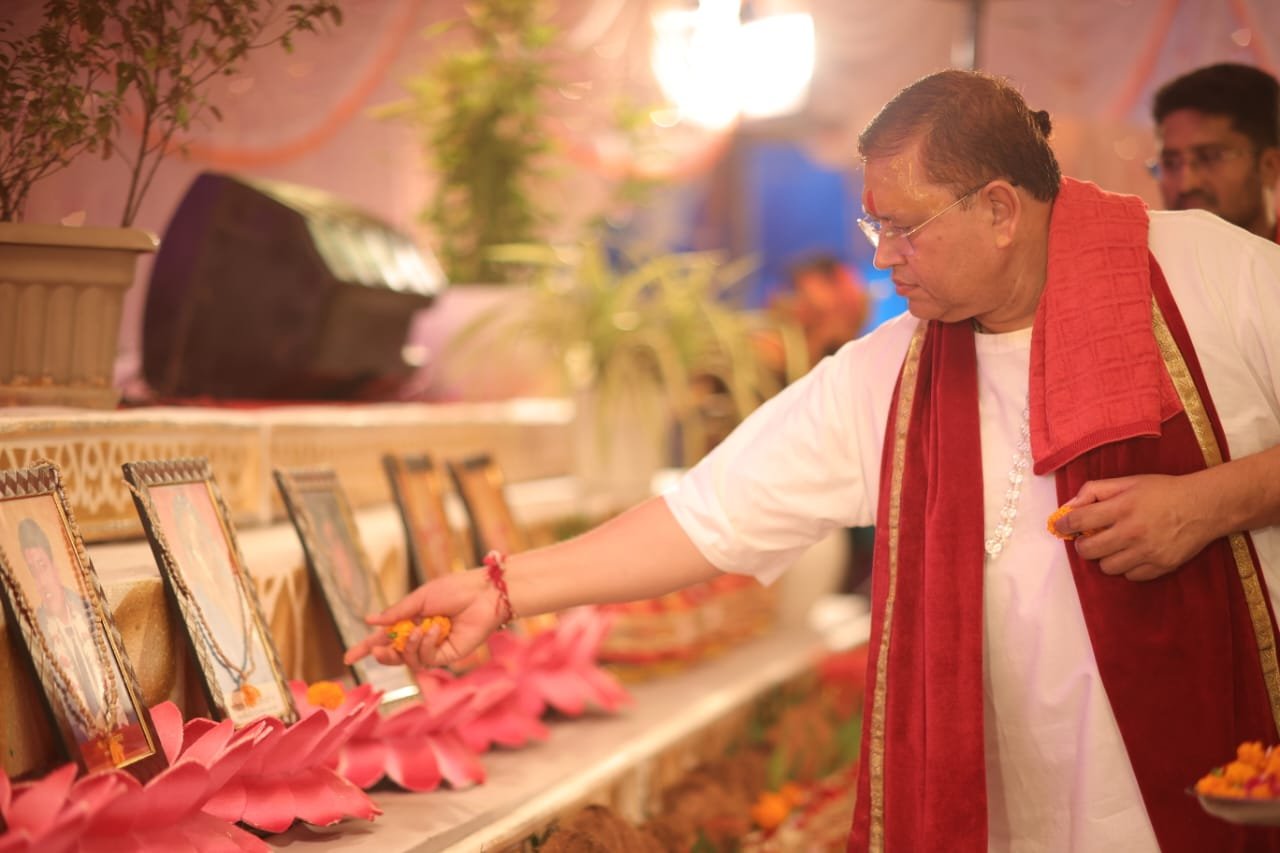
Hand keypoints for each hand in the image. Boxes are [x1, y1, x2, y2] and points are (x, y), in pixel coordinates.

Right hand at [342, 569, 497, 669]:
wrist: (483, 594)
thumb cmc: (454, 589)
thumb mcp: (420, 598)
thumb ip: (396, 612)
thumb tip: (368, 620)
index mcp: (411, 620)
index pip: (384, 637)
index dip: (365, 648)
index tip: (348, 658)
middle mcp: (420, 636)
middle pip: (394, 654)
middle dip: (383, 654)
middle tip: (377, 649)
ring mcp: (434, 648)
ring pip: (408, 660)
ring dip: (408, 646)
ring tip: (419, 630)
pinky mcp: (447, 656)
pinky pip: (427, 659)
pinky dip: (426, 645)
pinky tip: (435, 630)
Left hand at [1054, 474, 1214, 581]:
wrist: (1204, 507)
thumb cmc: (1163, 491)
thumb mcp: (1128, 482)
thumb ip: (1095, 490)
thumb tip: (1069, 507)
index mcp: (1122, 507)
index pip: (1078, 521)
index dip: (1064, 525)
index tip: (1062, 526)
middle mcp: (1132, 532)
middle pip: (1088, 551)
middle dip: (1083, 544)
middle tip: (1090, 537)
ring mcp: (1147, 552)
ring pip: (1107, 567)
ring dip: (1106, 557)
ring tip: (1115, 545)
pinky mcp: (1161, 566)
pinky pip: (1130, 576)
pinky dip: (1127, 567)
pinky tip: (1134, 553)